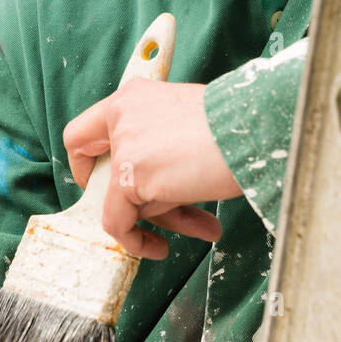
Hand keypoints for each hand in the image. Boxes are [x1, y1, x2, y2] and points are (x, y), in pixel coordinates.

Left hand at [62, 78, 242, 260]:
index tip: (108, 180)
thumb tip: (152, 186)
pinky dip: (136, 240)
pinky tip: (161, 246)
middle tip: (145, 213)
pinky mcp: (130, 176)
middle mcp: (121, 115)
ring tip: (184, 231)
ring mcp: (124, 146)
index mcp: (133, 95)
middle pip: (98, 170)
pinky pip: (119, 222)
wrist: (255, 128)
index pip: (86, 131)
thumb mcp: (187, 121)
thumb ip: (160, 142)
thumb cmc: (235, 124)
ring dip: (150, 219)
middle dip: (124, 197)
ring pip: (118, 199)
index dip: (91, 163)